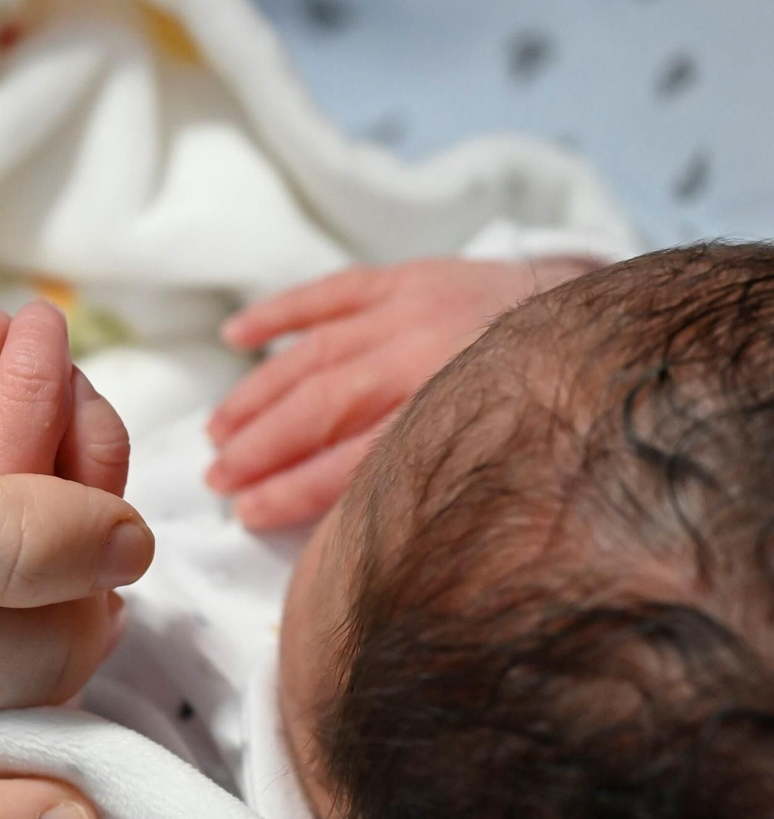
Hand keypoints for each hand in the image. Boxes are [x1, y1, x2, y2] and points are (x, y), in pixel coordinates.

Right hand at [205, 256, 591, 529]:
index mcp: (455, 414)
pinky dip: (279, 312)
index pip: (355, 462)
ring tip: (216, 431)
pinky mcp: (409, 276)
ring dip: (256, 393)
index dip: (293, 491)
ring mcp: (414, 310)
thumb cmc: (549, 416)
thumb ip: (445, 491)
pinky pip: (331, 290)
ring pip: (314, 355)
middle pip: (323, 408)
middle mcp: (428, 357)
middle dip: (260, 446)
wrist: (603, 326)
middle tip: (215, 477)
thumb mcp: (511, 468)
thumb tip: (370, 542)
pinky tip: (234, 336)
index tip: (246, 514)